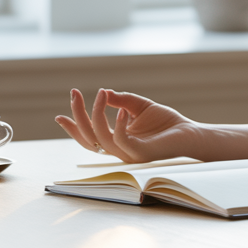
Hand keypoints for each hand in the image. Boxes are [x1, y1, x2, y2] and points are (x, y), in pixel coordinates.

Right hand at [55, 88, 203, 162]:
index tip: (58, 116)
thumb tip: (105, 93)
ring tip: (101, 94)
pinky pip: (121, 142)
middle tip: (75, 93)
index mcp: (116, 140)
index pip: (88, 137)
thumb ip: (121, 101)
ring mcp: (128, 153)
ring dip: (97, 114)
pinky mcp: (140, 154)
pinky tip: (120, 110)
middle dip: (78, 115)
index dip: (72, 128)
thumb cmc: (166, 122)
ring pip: (100, 138)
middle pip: (88, 137)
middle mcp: (118, 149)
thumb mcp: (139, 106)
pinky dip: (118, 125)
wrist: (189, 133)